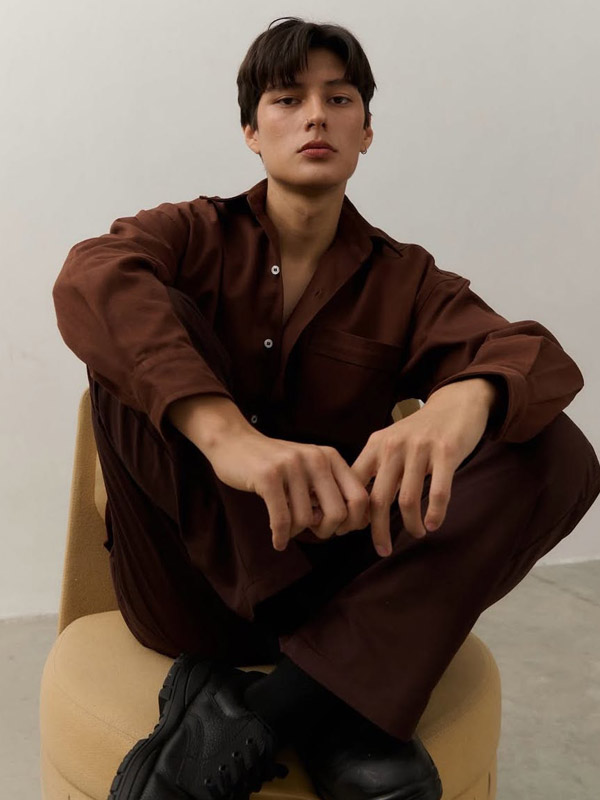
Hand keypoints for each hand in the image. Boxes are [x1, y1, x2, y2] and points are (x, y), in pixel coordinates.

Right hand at [202, 429, 370, 551]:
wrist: (234, 442)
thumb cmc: (274, 464)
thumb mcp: (308, 469)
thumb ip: (330, 490)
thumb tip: (354, 524)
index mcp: (331, 457)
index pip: (360, 497)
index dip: (354, 522)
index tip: (339, 529)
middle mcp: (315, 458)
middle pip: (338, 513)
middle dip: (327, 531)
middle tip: (314, 532)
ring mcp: (292, 466)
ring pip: (307, 519)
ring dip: (296, 532)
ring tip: (287, 527)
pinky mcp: (268, 476)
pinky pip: (282, 520)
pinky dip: (281, 536)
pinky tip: (278, 541)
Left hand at [339, 379, 497, 555]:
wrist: (456, 403)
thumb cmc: (420, 431)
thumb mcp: (391, 442)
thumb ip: (375, 469)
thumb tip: (358, 509)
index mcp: (376, 445)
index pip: (354, 485)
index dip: (352, 512)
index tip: (353, 533)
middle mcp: (394, 446)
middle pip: (378, 499)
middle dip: (378, 530)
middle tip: (383, 549)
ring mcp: (420, 448)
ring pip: (407, 499)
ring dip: (411, 525)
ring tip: (417, 533)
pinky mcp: (446, 451)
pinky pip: (438, 492)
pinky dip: (435, 514)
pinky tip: (433, 524)